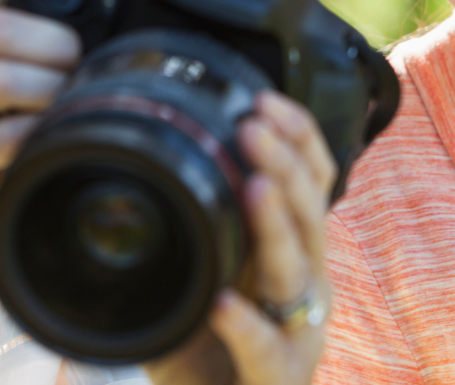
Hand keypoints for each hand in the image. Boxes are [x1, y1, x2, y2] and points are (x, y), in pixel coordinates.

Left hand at [145, 90, 336, 384]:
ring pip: (298, 271)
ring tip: (255, 187)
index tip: (263, 99)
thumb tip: (142, 161)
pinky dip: (247, 326)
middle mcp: (307, 284)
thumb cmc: (211, 345)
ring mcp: (299, 333)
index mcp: (293, 249)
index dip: (297, 136)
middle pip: (310, 212)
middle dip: (285, 162)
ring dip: (276, 225)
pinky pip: (268, 352)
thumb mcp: (204, 272)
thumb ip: (193, 226)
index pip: (312, 181)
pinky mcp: (280, 380)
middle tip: (254, 125)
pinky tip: (224, 302)